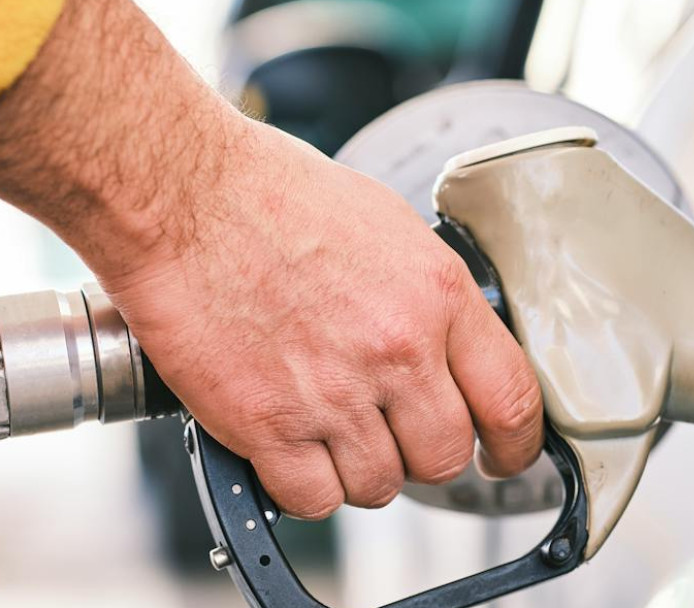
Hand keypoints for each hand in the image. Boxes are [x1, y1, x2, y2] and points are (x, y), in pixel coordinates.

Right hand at [101, 119, 543, 517]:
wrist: (180, 198)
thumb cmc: (262, 193)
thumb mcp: (379, 222)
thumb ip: (421, 293)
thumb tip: (437, 341)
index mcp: (435, 295)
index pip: (512, 400)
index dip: (513, 446)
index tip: (500, 457)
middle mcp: (396, 351)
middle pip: (443, 458)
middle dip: (418, 454)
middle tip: (385, 434)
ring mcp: (332, 394)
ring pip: (378, 487)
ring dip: (354, 470)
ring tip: (320, 430)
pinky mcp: (267, 424)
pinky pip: (311, 500)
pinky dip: (300, 487)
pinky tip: (284, 450)